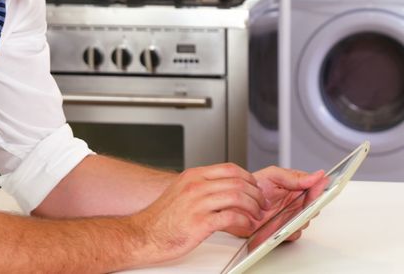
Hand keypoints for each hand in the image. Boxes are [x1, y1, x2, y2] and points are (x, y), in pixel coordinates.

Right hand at [129, 163, 265, 263]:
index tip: (255, 187)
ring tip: (256, 215)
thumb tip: (222, 188)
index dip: (248, 177)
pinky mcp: (199, 223)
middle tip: (261, 203)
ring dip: (253, 207)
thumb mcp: (180, 192)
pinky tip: (245, 226)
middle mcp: (196, 186)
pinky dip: (243, 221)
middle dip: (255, 193)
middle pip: (237, 181)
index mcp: (193, 176)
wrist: (142, 235)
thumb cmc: (161, 219)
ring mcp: (197, 203)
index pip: (229, 168)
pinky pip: (230, 217)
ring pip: (237, 197)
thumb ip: (201, 187)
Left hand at [222, 166, 328, 240]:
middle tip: (304, 202)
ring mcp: (290, 217)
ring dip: (300, 218)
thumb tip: (317, 175)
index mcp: (296, 188)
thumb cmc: (253, 187)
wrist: (235, 204)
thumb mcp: (273, 175)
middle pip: (313, 207)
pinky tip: (283, 225)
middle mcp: (295, 203)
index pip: (315, 189)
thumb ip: (295, 176)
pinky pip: (294, 233)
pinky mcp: (283, 230)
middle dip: (311, 205)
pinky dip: (290, 230)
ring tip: (291, 214)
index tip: (320, 187)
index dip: (319, 189)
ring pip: (305, 221)